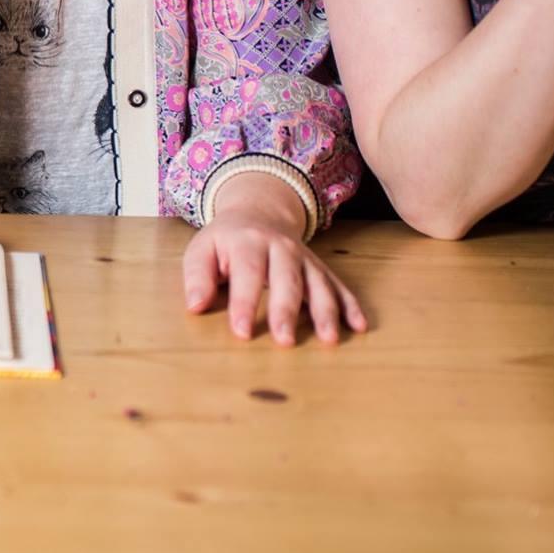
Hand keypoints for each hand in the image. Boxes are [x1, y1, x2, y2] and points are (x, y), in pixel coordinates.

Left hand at [183, 173, 366, 345]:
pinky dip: (350, 305)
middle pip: (286, 280)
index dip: (244, 303)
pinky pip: (338, 285)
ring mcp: (304, 258)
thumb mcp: (202, 249)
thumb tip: (195, 306)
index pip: (247, 274)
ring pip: (318, 284)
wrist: (258, 211)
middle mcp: (281, 248)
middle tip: (285, 341)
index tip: (242, 332)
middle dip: (286, 311)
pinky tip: (358, 326)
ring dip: (325, 312)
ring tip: (329, 340)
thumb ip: (197, 276)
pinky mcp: (319, 268)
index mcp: (248, 242)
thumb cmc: (225, 240)